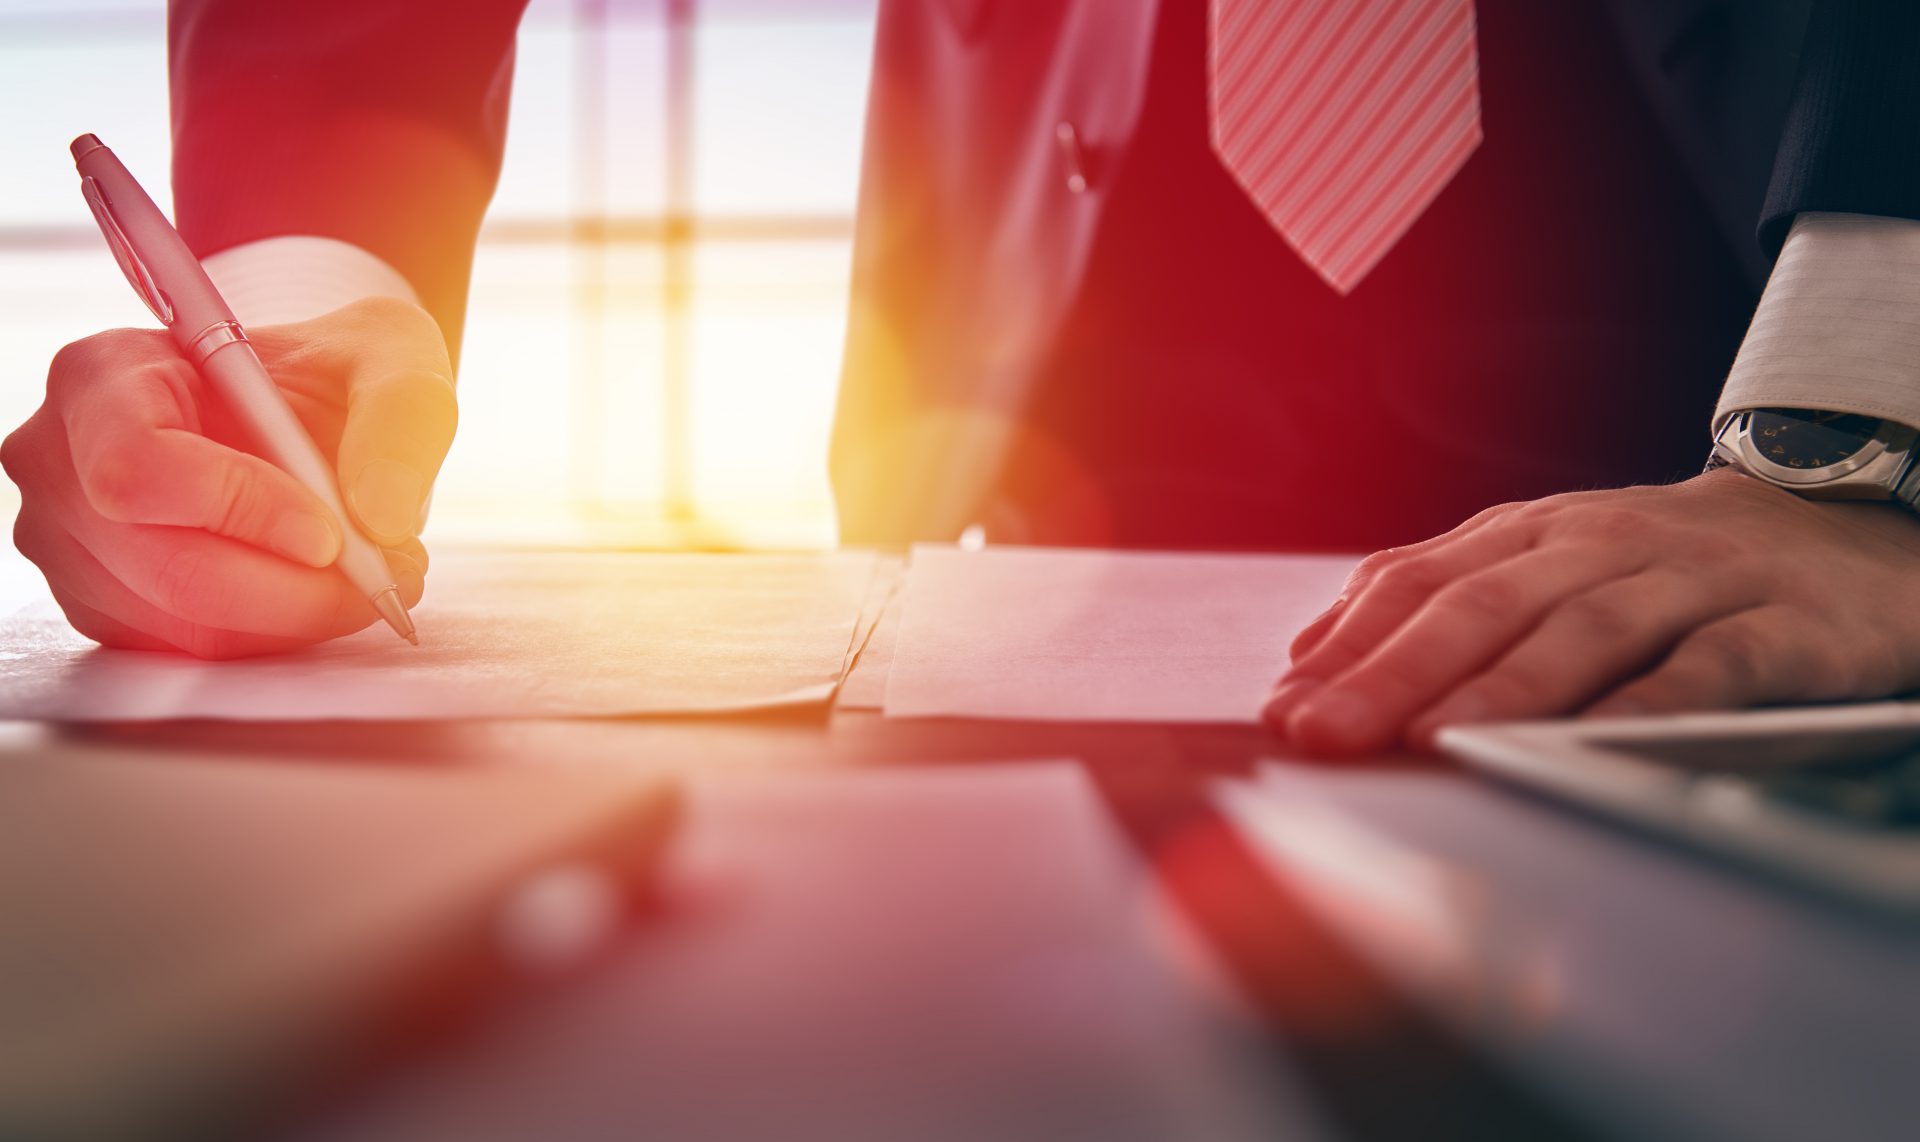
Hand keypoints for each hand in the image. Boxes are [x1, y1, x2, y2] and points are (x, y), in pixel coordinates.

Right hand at [2, 297, 455, 657]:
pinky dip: (274, 635)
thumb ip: (399, 414)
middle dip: (296, 590)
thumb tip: (383, 514)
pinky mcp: (109, 606)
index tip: (332, 534)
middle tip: (388, 577)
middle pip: (169, 568)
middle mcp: (64, 463)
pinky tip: (321, 593)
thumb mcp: (388, 353)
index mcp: (103, 376)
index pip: (139, 466)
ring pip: (186, 625)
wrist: (307, 412)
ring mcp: (73, 544)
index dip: (238, 509)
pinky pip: (192, 651)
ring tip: (372, 577)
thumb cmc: (332, 371)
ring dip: (298, 617)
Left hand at [1262, 468, 1919, 754]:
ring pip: (1582, 629)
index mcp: (1530, 533)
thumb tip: (1311, 652)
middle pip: (1481, 606)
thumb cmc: (1663, 567)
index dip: (1346, 643)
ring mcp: (1690, 580)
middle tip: (1326, 733)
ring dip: (1500, 688)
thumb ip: (1440, 598)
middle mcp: (1599, 545)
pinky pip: (1705, 667)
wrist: (1842, 531)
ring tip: (1432, 737)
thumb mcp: (1545, 563)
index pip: (1418, 581)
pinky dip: (1647, 705)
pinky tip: (1592, 745)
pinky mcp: (1779, 625)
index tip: (1284, 707)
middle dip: (1392, 673)